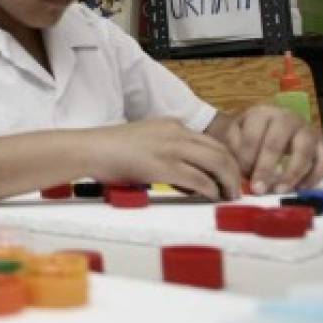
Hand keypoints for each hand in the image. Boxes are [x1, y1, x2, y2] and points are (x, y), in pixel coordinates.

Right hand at [91, 118, 241, 200]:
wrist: (88, 149)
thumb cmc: (107, 150)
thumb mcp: (144, 142)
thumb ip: (166, 153)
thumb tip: (184, 179)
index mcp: (171, 124)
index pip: (209, 141)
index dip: (223, 160)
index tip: (226, 176)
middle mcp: (176, 132)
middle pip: (220, 150)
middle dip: (233, 172)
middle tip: (234, 189)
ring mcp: (171, 148)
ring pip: (217, 162)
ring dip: (227, 182)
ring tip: (228, 196)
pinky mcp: (164, 166)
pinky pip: (200, 179)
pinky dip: (211, 190)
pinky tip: (211, 198)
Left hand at [219, 104, 322, 194]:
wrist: (268, 124)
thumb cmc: (247, 131)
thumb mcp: (234, 132)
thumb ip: (233, 147)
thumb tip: (238, 171)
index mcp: (262, 113)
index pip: (252, 135)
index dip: (246, 157)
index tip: (241, 175)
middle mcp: (288, 118)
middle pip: (277, 143)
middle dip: (266, 168)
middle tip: (258, 189)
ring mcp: (308, 130)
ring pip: (304, 152)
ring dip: (292, 174)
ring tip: (279, 191)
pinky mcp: (322, 144)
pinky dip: (315, 177)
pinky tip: (300, 189)